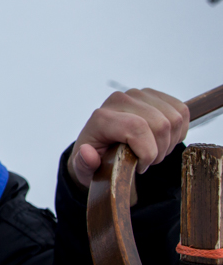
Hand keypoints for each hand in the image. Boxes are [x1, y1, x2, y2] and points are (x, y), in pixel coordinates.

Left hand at [67, 88, 189, 189]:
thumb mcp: (84, 169)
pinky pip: (182, 111)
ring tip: (153, 151)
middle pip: (160, 124)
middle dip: (159, 151)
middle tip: (147, 161)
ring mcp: (138, 94)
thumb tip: (87, 152)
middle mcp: (119, 100)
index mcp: (101, 117)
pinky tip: (162, 140)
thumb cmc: (95, 159)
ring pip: (174, 119)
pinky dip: (178, 132)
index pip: (137, 128)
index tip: (140, 166)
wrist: (102, 146)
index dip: (148, 152)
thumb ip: (83, 165)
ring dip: (169, 142)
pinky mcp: (154, 95)